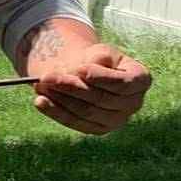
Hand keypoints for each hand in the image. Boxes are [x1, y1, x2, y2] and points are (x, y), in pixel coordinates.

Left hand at [32, 42, 149, 134]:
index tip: (79, 68)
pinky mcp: (98, 129)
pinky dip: (55, 112)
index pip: (122, 83)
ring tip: (41, 85)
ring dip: (60, 99)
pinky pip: (75, 122)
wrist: (87, 74)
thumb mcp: (100, 52)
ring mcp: (117, 119)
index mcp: (141, 80)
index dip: (100, 77)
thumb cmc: (97, 60)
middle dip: (71, 86)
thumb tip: (82, 71)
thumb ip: (97, 59)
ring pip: (86, 111)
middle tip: (47, 77)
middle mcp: (134, 103)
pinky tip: (40, 102)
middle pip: (100, 98)